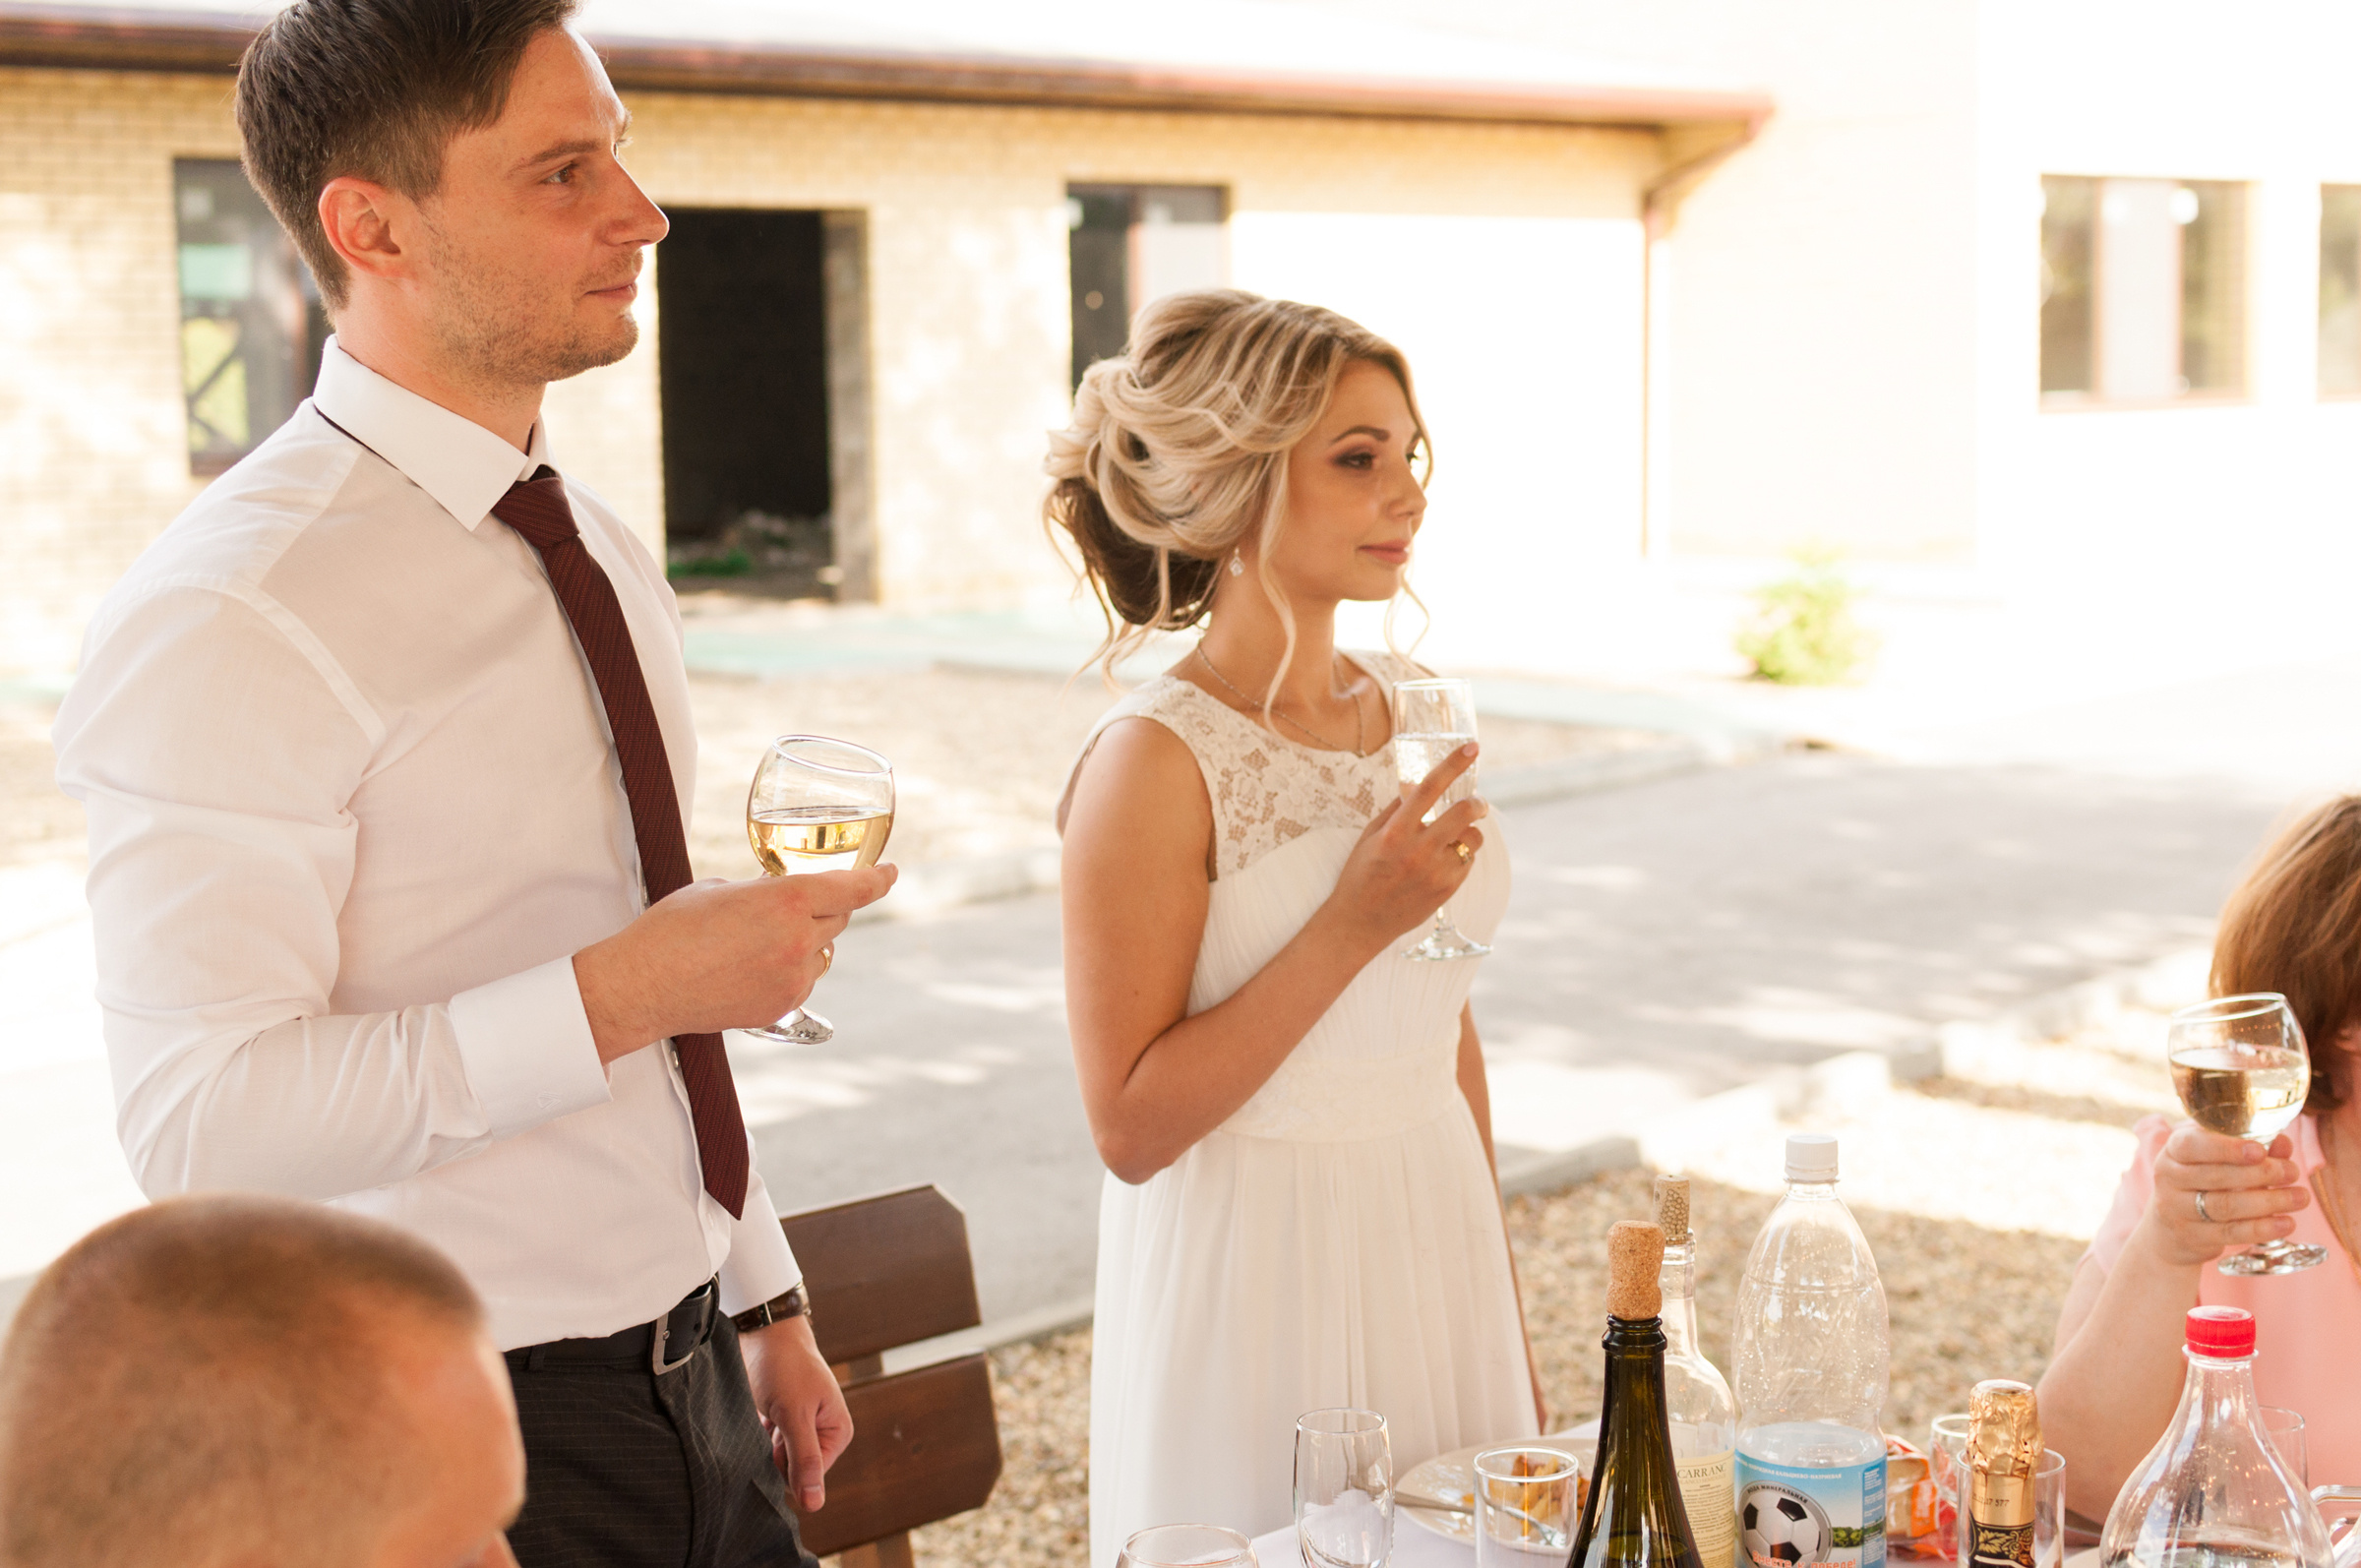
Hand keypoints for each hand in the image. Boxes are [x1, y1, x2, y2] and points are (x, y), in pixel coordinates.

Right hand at [575, 866, 896, 1063]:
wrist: (643, 985)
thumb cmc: (673, 930)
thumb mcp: (722, 890)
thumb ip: (763, 891)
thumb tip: (777, 895)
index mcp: (788, 900)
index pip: (854, 888)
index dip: (878, 879)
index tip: (890, 873)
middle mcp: (799, 940)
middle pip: (839, 919)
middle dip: (823, 908)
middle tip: (788, 907)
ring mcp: (794, 978)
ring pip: (823, 952)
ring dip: (806, 941)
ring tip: (757, 941)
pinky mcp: (782, 1006)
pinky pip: (803, 980)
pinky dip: (790, 970)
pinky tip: (751, 967)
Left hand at [738, 1313, 852, 1511]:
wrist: (763, 1332)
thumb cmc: (785, 1367)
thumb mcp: (795, 1415)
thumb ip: (804, 1460)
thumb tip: (815, 1505)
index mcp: (837, 1431)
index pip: (808, 1476)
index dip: (787, 1465)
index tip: (777, 1438)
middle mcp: (821, 1432)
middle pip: (791, 1469)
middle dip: (773, 1453)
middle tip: (770, 1421)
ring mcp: (799, 1427)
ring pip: (775, 1458)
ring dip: (762, 1442)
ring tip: (765, 1413)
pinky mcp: (778, 1421)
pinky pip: (764, 1445)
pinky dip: (756, 1433)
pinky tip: (758, 1413)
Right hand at [1323, 743, 1487, 953]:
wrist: (1360, 922)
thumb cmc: (1361, 874)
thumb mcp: (1370, 836)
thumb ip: (1396, 809)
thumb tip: (1416, 783)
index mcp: (1395, 832)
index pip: (1429, 788)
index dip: (1453, 764)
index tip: (1472, 747)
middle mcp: (1418, 850)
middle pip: (1464, 813)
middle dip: (1477, 802)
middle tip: (1477, 802)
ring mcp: (1436, 872)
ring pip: (1473, 838)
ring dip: (1469, 831)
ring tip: (1452, 838)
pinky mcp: (1447, 890)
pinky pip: (1468, 862)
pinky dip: (1461, 855)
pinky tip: (1443, 861)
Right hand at [2138, 1121, 2307, 1266]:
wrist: (2169, 1229)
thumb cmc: (2202, 1182)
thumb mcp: (2218, 1160)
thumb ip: (2252, 1150)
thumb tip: (2283, 1143)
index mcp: (2174, 1151)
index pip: (2193, 1145)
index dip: (2227, 1148)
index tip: (2260, 1151)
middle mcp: (2169, 1178)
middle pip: (2216, 1177)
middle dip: (2261, 1174)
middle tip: (2293, 1172)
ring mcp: (2176, 1209)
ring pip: (2226, 1206)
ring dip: (2269, 1202)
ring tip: (2300, 1198)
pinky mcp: (2192, 1237)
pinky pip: (2230, 1233)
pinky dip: (2261, 1228)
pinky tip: (2285, 1223)